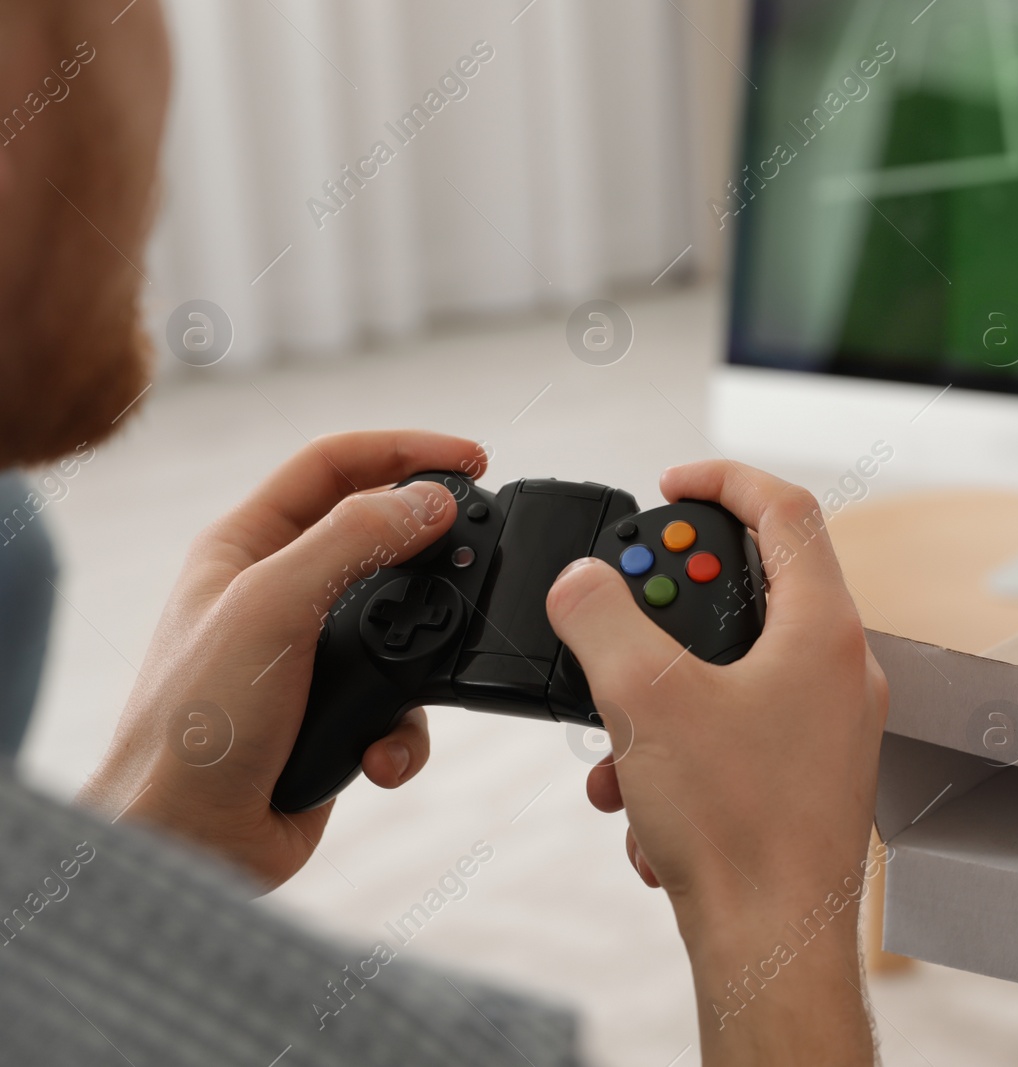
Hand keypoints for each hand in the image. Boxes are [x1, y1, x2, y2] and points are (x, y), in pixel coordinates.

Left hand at [79, 431, 485, 889]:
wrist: (186, 842)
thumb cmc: (194, 724)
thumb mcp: (271, 607)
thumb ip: (353, 541)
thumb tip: (430, 501)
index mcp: (244, 547)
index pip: (334, 466)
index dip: (404, 452)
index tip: (473, 461)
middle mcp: (278, 593)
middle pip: (380, 539)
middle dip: (432, 555)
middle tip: (483, 551)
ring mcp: (311, 657)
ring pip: (404, 627)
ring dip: (421, 661)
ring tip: (412, 684)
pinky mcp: (339, 714)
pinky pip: (403, 705)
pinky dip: (404, 733)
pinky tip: (378, 755)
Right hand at [548, 460, 886, 1066]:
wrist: (771, 945)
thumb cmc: (742, 831)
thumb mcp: (646, 701)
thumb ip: (603, 620)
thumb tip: (583, 583)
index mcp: (824, 630)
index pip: (787, 508)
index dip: (722, 478)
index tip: (671, 483)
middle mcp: (839, 670)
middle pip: (750, 590)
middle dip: (667, 611)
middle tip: (622, 621)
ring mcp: (826, 725)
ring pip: (729, 672)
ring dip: (659, 698)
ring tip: (619, 744)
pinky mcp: (802, 775)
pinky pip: (733, 733)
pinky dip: (678, 752)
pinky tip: (641, 805)